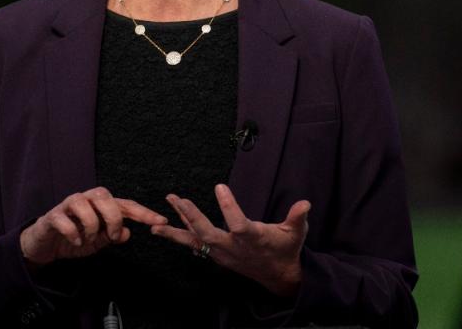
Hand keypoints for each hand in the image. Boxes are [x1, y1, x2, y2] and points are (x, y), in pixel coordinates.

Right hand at [20, 187, 166, 267]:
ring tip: (87, 240)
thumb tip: (128, 233)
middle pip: (105, 196)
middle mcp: (86, 199)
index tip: (161, 221)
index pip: (126, 205)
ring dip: (91, 226)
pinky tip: (75, 242)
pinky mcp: (53, 215)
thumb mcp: (98, 242)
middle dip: (113, 218)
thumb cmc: (75, 238)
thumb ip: (113, 236)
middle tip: (113, 236)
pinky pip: (64, 219)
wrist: (45, 244)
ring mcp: (68, 205)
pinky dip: (73, 233)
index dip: (144, 213)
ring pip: (84, 204)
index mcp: (102, 205)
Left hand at [151, 184, 309, 296]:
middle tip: (178, 200)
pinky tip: (163, 228)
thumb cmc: (286, 249)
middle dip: (192, 217)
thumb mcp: (296, 233)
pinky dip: (179, 235)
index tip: (219, 186)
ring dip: (176, 228)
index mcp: (253, 238)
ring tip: (156, 221)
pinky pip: (195, 244)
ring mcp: (222, 253)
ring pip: (196, 240)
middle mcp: (233, 247)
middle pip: (208, 234)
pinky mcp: (216, 255)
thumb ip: (297, 218)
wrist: (278, 275)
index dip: (229, 206)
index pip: (238, 223)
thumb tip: (305, 203)